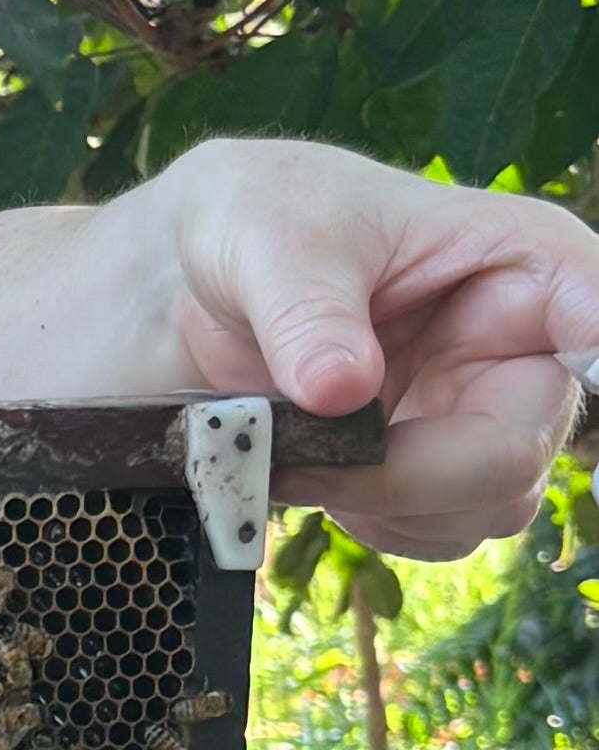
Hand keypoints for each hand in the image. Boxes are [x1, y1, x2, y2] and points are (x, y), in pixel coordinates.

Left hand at [146, 141, 598, 559]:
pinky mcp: (435, 469)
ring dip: (384, 504)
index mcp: (521, 259)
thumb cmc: (253, 219)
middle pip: (524, 446)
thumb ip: (305, 310)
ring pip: (486, 504)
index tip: (556, 379)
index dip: (595, 353)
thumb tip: (339, 390)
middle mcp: (522, 346)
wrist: (190, 278)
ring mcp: (482, 414)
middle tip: (317, 462)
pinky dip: (370, 521)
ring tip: (289, 458)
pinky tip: (306, 477)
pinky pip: (436, 530)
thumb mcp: (265, 238)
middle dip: (418, 472)